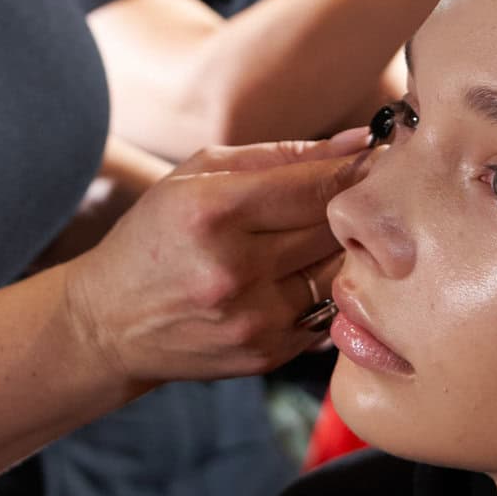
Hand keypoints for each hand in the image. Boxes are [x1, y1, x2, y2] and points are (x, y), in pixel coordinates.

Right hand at [62, 128, 370, 388]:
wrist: (110, 322)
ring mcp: (252, 318)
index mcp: (212, 211)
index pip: (315, 186)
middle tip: (382, 187)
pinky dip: (327, 289)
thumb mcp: (197, 177)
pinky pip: (325, 312)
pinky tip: (312, 272)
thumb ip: (280, 156)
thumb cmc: (157, 234)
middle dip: (361, 206)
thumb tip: (358, 141)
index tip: (386, 156)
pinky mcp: (266, 354)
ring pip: (338, 273)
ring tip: (349, 231)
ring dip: (349, 251)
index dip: (359, 168)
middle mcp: (233, 268)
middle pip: (334, 229)